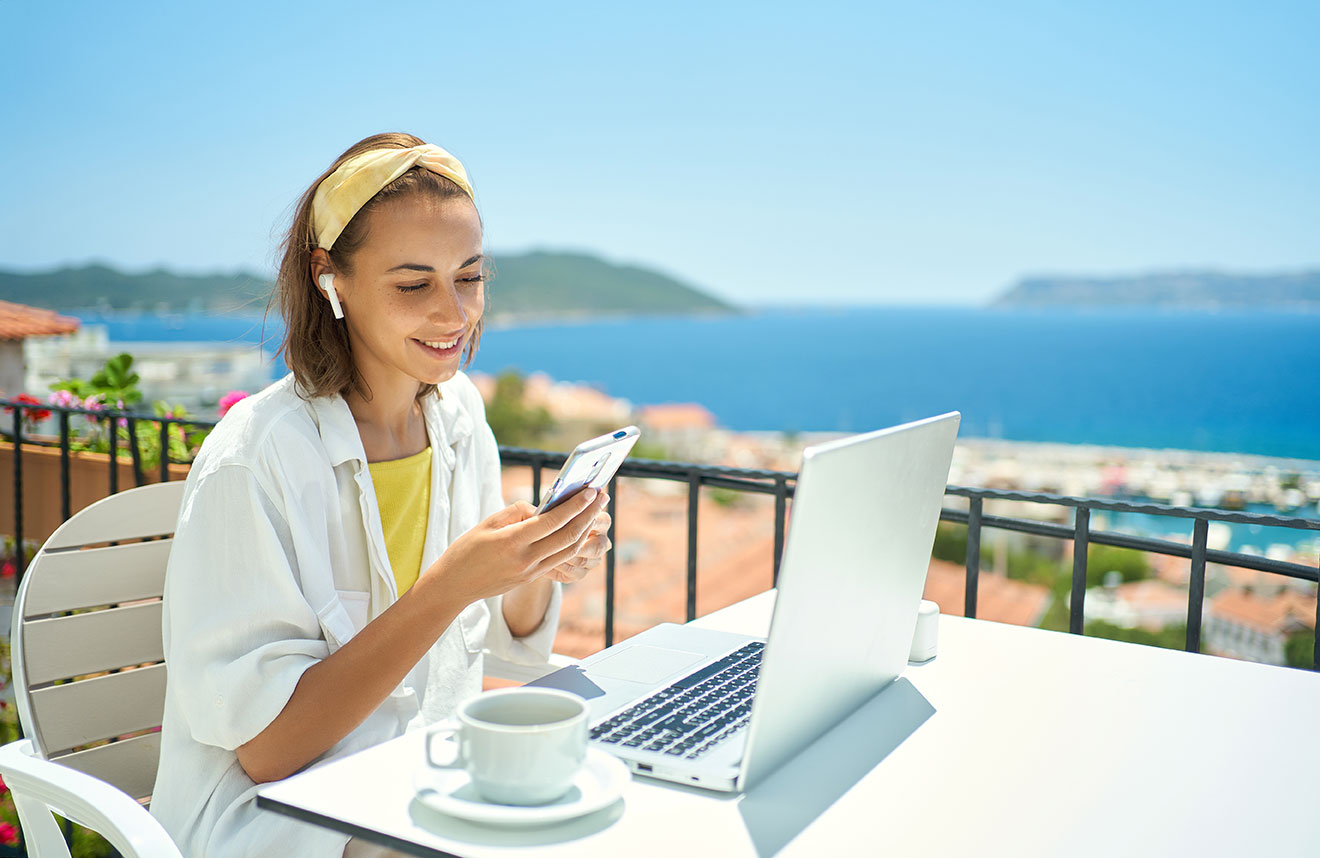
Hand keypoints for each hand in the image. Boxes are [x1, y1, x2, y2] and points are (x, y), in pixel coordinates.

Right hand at [424, 487, 609, 605]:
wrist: (454, 586)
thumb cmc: (466, 550)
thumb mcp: (487, 523)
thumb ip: (517, 512)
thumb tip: (543, 506)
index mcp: (512, 542)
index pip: (553, 521)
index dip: (575, 506)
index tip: (590, 491)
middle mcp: (526, 559)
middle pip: (568, 536)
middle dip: (589, 515)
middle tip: (602, 496)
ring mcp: (531, 571)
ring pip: (569, 550)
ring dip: (587, 529)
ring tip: (597, 511)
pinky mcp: (532, 578)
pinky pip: (560, 559)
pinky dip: (573, 542)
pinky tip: (580, 529)